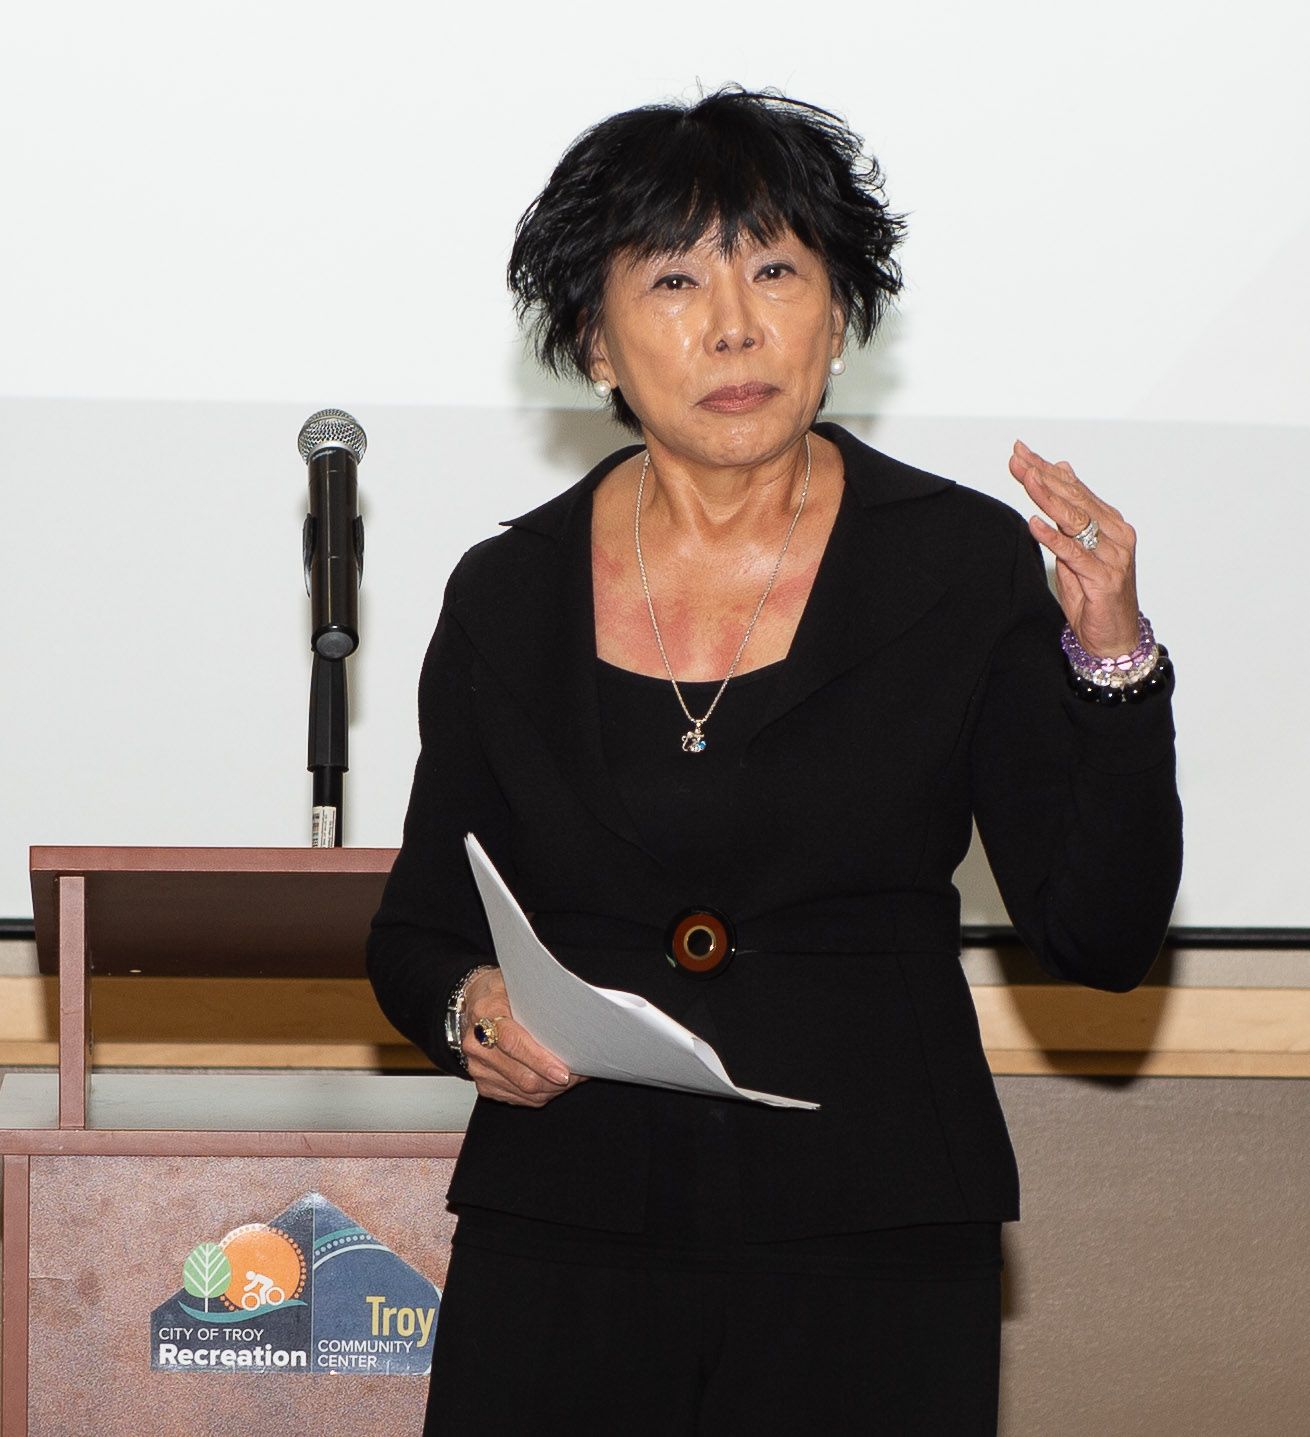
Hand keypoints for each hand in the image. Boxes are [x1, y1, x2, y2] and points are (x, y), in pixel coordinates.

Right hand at [461, 967, 586, 1106]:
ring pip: (523, 1091)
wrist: (475, 1005)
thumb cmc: (502, 993)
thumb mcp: (518, 984)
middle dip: (554, 1080)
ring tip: (572, 1078)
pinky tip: (552, 1083)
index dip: (540, 1060)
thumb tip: (572, 1015)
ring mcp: (478, 1067)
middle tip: (579, 1075)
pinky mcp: (483, 1084)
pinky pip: (518, 1098)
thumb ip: (539, 999)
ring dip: (551, 1089)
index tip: (563, 1072)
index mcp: (486, 1012)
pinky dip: (540, 1095)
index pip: (513, 1043)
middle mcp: (477, 1043)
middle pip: (520, 1075)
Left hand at [1008, 439, 1139, 656]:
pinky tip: (1034, 523)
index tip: (1020, 451)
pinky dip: (1052, 537)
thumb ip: (1069, 513)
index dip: (1046, 468)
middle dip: (1042, 475)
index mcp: (1110, 522)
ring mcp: (1112, 555)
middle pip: (1073, 498)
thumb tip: (1061, 471)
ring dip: (1047, 497)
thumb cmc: (1092, 594)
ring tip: (1026, 478)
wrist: (1113, 637)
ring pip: (1075, 519)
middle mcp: (1115, 534)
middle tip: (1017, 458)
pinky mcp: (1103, 577)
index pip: (1074, 488)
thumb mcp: (1075, 549)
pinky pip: (1073, 553)